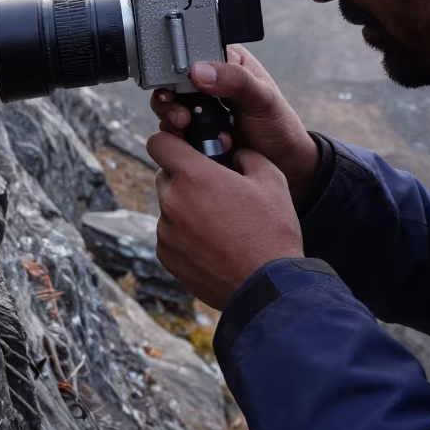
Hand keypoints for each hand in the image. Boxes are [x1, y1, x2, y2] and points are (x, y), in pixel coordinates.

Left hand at [150, 132, 302, 309]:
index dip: (171, 142)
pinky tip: (213, 244)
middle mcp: (172, 201)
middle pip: (166, 176)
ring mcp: (166, 231)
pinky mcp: (166, 256)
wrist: (266, 287)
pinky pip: (170, 234)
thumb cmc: (271, 232)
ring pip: (170, 207)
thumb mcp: (271, 179)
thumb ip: (246, 155)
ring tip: (220, 224)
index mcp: (194, 176)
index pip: (159, 143)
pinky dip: (185, 235)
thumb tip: (233, 152)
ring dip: (187, 208)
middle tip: (215, 190)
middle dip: (186, 178)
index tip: (183, 149)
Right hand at [151, 44, 320, 203]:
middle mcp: (209, 81)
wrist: (283, 164)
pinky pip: (173, 129)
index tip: (181, 82)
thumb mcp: (263, 99)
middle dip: (173, 97)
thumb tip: (200, 71)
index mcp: (226, 61)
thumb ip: (236, 80)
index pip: (194, 54)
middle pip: (174, 80)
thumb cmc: (279, 126)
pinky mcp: (193, 129)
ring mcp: (199, 106)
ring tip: (186, 125)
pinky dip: (178, 136)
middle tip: (183, 113)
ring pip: (169, 105)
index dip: (183, 67)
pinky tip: (194, 141)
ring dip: (173, 117)